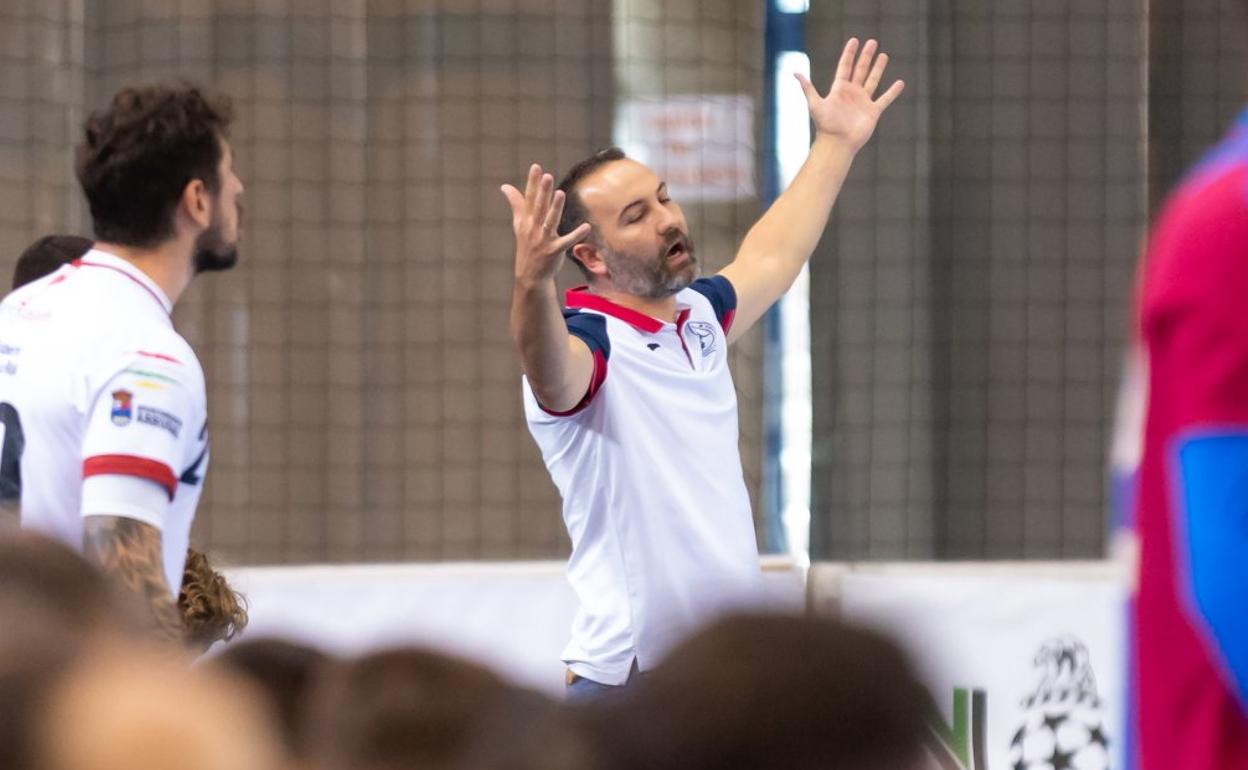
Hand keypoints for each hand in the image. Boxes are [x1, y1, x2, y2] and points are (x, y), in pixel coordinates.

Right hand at [501, 164, 592, 285]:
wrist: (530, 275)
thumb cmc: (527, 246)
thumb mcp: (519, 224)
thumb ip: (516, 204)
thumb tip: (505, 186)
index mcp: (526, 220)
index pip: (529, 198)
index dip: (533, 183)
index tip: (536, 167)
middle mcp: (533, 228)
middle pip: (539, 207)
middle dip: (543, 192)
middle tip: (547, 176)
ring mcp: (543, 240)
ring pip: (550, 221)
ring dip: (555, 208)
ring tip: (561, 193)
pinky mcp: (554, 251)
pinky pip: (566, 241)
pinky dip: (576, 234)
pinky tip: (586, 226)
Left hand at [796, 38, 904, 151]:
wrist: (837, 143)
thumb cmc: (825, 125)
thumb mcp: (815, 104)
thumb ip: (807, 88)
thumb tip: (794, 72)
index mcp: (839, 89)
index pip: (845, 66)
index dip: (849, 53)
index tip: (854, 40)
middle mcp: (852, 93)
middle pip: (860, 70)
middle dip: (866, 56)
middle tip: (872, 42)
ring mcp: (863, 102)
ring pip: (873, 80)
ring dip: (878, 68)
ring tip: (883, 55)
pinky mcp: (873, 112)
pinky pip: (885, 99)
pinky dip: (893, 92)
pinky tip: (900, 83)